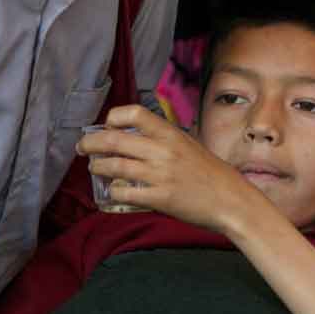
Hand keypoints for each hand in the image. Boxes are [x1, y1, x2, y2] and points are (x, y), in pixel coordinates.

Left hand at [77, 103, 262, 233]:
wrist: (232, 200)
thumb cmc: (211, 173)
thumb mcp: (190, 145)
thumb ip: (165, 141)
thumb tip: (137, 139)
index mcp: (171, 134)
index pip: (134, 113)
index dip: (114, 117)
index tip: (107, 125)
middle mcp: (163, 151)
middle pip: (115, 140)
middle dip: (91, 143)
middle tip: (82, 147)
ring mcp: (160, 175)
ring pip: (115, 166)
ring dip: (98, 167)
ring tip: (95, 168)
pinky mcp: (160, 198)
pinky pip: (125, 193)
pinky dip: (113, 191)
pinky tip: (112, 191)